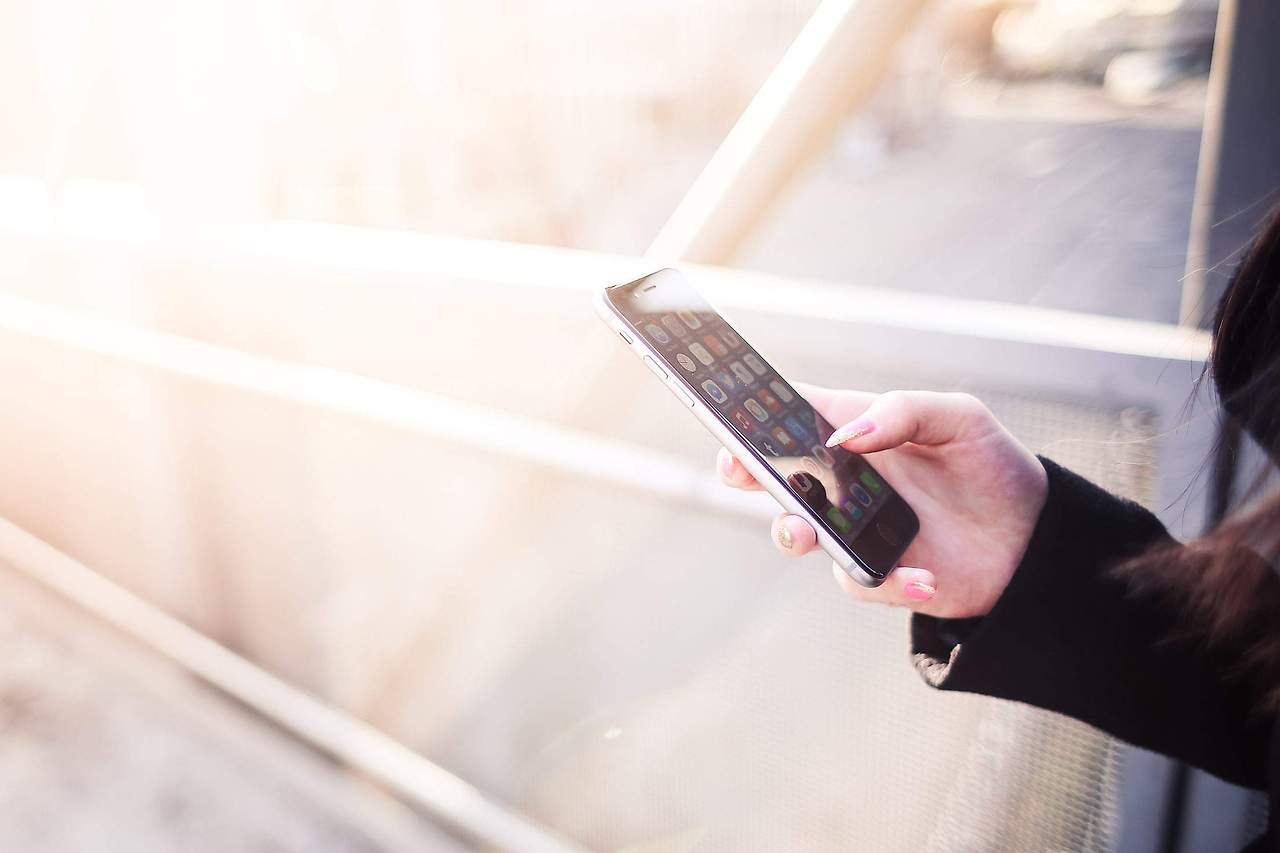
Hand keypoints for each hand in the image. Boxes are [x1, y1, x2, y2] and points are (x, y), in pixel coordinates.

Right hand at [718, 386, 1046, 617]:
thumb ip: (902, 410)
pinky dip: (888, 580)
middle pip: (772, 473)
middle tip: (741, 469)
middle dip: (743, 469)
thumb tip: (846, 435)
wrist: (1036, 541)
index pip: (791, 413)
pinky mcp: (875, 573)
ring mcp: (853, 528)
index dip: (752, 411)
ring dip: (793, 530)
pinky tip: (925, 575)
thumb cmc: (992, 467)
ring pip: (795, 531)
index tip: (730, 413)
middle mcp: (844, 479)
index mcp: (856, 430)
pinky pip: (857, 580)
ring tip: (809, 532)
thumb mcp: (961, 417)